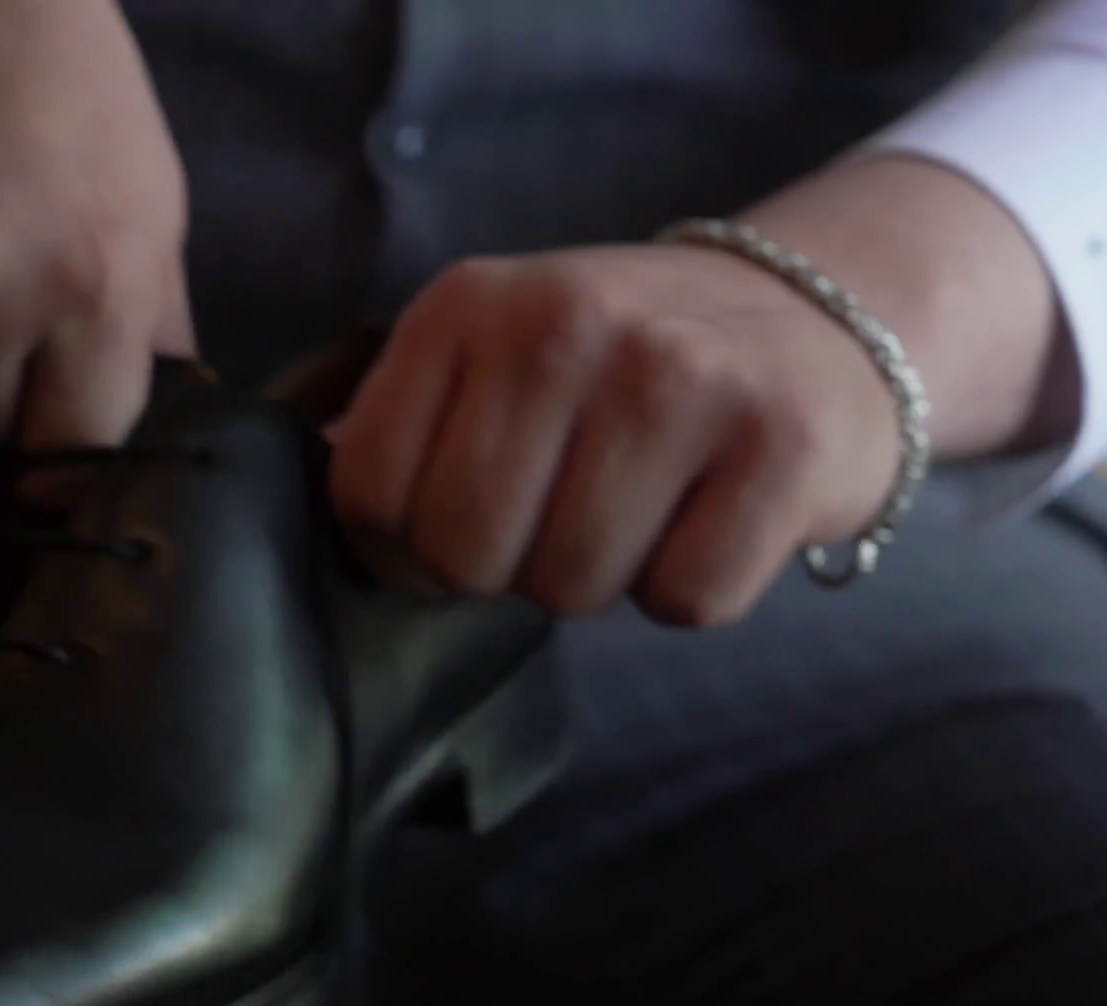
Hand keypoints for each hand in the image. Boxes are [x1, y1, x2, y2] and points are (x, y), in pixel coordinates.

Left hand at [326, 246, 900, 625]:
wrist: (815, 318)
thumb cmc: (624, 363)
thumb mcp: (492, 349)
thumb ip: (399, 420)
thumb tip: (291, 507)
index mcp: (470, 305)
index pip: (370, 495)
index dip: (405, 548)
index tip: (459, 524)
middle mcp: (568, 325)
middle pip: (466, 555)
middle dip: (507, 569)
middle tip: (562, 515)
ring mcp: (681, 378)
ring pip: (572, 589)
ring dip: (603, 579)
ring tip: (642, 505)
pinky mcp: (781, 444)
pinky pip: (685, 600)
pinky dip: (695, 588)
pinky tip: (710, 516)